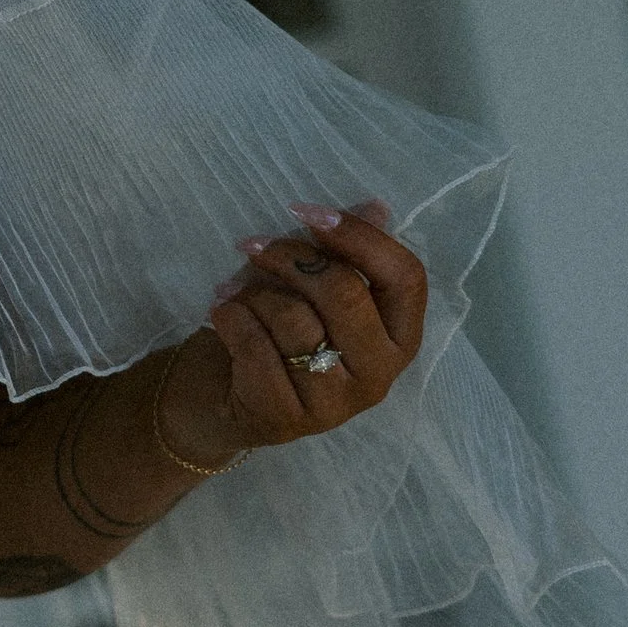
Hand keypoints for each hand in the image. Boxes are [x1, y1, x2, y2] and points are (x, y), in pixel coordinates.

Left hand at [157, 199, 427, 464]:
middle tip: (253, 246)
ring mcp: (336, 404)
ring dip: (253, 293)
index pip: (405, 277)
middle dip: (291, 258)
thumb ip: (345, 253)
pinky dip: (231, 318)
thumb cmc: (279, 334)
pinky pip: (256, 348)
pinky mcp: (287, 419)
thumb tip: (377, 207)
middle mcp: (380, 374)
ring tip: (232, 293)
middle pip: (344, 293)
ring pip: (294, 319)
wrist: (227, 399)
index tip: (306, 212)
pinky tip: (221, 314)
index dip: (359, 237)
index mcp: (401, 336)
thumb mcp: (312, 289)